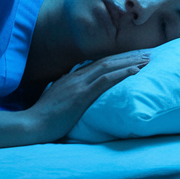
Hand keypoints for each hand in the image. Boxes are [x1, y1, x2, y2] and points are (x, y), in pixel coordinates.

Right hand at [25, 50, 150, 142]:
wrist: (32, 124)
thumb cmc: (43, 118)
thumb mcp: (56, 100)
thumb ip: (67, 93)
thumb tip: (76, 93)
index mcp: (71, 77)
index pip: (99, 63)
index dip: (117, 59)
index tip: (133, 57)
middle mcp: (76, 76)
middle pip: (107, 61)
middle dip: (129, 56)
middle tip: (147, 53)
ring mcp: (79, 84)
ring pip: (109, 66)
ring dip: (131, 62)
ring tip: (148, 59)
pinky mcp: (81, 95)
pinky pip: (106, 80)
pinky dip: (122, 73)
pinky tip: (136, 71)